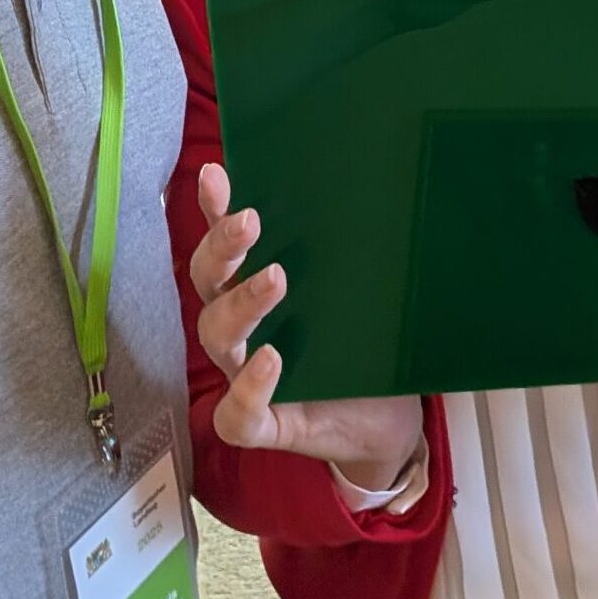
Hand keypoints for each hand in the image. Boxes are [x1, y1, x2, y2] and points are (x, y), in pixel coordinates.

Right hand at [190, 164, 422, 490]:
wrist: (390, 420)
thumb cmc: (366, 346)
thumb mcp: (361, 289)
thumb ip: (356, 248)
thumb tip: (378, 183)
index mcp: (254, 286)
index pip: (224, 241)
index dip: (212, 208)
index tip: (216, 174)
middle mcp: (241, 326)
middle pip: (207, 281)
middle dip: (221, 248)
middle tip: (251, 222)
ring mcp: (246, 375)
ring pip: (217, 336)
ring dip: (240, 304)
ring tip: (276, 279)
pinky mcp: (266, 425)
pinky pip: (237, 415)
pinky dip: (248, 389)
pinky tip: (270, 360)